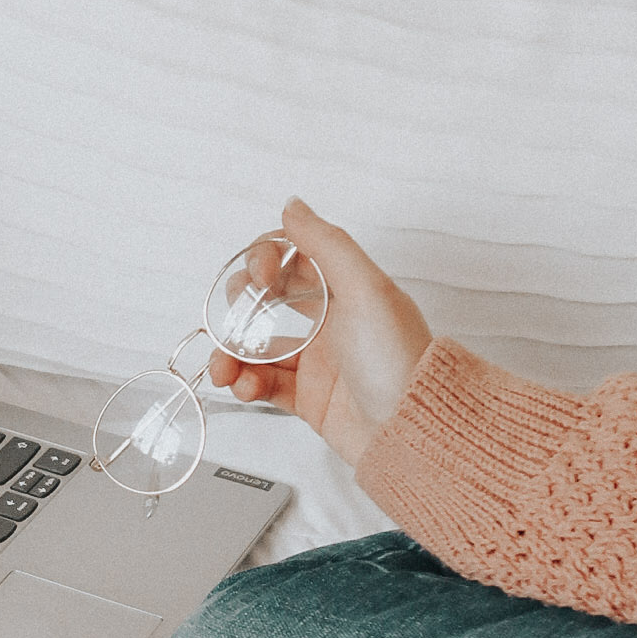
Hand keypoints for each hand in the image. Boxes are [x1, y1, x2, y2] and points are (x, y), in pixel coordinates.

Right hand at [207, 199, 431, 469]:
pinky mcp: (309, 399)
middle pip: (267, 302)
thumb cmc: (401, 361)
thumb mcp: (367, 290)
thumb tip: (293, 206)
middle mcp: (330, 322)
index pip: (291, 259)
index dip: (265, 262)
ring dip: (232, 355)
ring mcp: (317, 362)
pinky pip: (265, 385)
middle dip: (240, 308)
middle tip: (235, 320)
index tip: (260, 279)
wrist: (414, 431)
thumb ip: (328, 244)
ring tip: (223, 370)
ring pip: (258, 348)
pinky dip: (246, 385)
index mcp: (346, 289)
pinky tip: (243, 387)